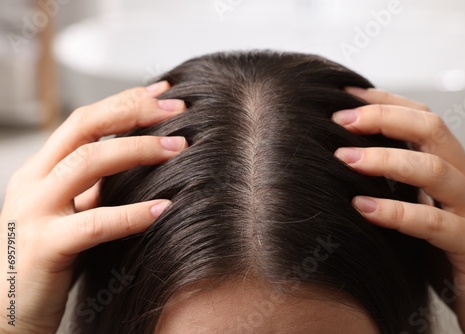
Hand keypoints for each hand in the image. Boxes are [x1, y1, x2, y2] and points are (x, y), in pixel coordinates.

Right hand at [0, 81, 187, 332]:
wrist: (8, 312)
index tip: (164, 93)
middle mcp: (33, 182)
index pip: (83, 120)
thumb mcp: (68, 211)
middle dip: (133, 112)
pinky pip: (94, 223)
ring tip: (179, 149)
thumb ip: (93, 186)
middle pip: (83, 127)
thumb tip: (138, 158)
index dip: (124, 101)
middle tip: (177, 110)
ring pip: (87, 163)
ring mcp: (34, 212)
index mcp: (40, 170)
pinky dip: (133, 213)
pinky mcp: (44, 247)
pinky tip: (164, 208)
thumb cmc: (48, 258)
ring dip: (138, 150)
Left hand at [332, 87, 464, 333]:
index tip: (346, 97)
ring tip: (345, 158)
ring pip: (433, 169)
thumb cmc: (452, 260)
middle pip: (432, 130)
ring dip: (384, 159)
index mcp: (457, 173)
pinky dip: (395, 212)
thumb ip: (403, 190)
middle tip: (340, 120)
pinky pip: (434, 222)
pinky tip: (362, 208)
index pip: (425, 120)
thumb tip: (352, 164)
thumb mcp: (426, 214)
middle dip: (383, 118)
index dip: (386, 103)